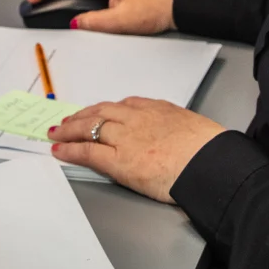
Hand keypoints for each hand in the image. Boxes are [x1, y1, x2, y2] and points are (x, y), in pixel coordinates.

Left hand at [48, 97, 226, 202]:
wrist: (209, 162)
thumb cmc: (210, 149)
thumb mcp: (192, 127)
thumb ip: (175, 127)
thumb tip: (174, 137)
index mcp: (157, 109)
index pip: (124, 106)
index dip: (106, 110)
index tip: (98, 112)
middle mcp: (137, 118)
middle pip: (102, 112)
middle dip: (83, 115)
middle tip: (69, 120)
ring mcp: (125, 138)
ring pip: (90, 127)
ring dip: (70, 129)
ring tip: (58, 132)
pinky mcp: (118, 160)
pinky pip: (88, 151)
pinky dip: (70, 149)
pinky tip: (59, 150)